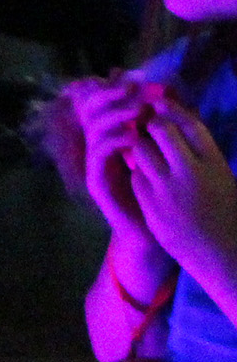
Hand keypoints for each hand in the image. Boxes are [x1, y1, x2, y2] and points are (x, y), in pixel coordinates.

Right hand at [68, 76, 172, 256]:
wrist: (148, 232)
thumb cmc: (156, 193)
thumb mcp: (157, 154)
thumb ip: (153, 128)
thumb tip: (159, 96)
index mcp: (109, 136)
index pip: (99, 103)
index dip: (110, 88)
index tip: (133, 79)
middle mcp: (97, 146)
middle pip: (91, 110)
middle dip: (111, 96)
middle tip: (133, 90)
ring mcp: (94, 164)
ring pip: (94, 129)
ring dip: (114, 115)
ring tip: (136, 110)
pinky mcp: (96, 181)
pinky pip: (98, 154)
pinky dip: (114, 141)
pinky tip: (132, 137)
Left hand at [126, 94, 236, 281]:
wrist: (223, 258)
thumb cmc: (225, 214)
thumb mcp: (223, 179)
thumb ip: (202, 152)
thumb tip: (179, 116)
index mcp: (216, 165)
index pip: (190, 124)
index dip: (173, 109)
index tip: (161, 104)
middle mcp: (192, 174)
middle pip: (161, 129)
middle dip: (152, 125)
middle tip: (151, 129)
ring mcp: (169, 190)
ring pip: (140, 149)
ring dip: (141, 147)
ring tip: (149, 155)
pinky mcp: (151, 206)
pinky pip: (136, 176)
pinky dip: (139, 173)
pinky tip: (149, 180)